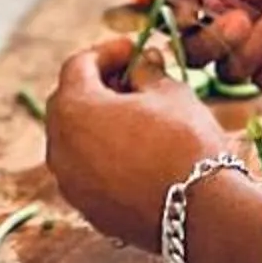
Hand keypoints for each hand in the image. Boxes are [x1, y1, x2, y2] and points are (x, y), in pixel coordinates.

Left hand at [43, 40, 227, 252]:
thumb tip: (142, 64)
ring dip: (99, 124)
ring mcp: (71, 183)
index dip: (108, 52)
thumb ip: (147, 72)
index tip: (134, 50)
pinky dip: (105, 156)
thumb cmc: (185, 142)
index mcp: (74, 109)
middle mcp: (60, 147)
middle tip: (133, 81)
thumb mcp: (170, 92)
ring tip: (137, 119)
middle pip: (69, 103)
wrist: (201, 212)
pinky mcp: (87, 209)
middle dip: (99, 86)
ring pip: (76, 140)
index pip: (79, 66)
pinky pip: (89, 171)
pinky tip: (138, 154)